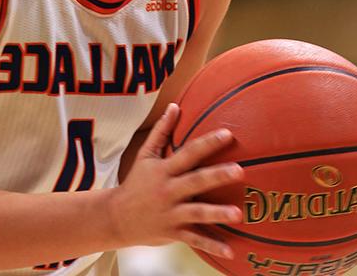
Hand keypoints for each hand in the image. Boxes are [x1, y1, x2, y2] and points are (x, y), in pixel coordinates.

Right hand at [110, 103, 243, 260]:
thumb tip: (174, 105)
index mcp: (164, 170)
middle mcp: (169, 191)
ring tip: (239, 214)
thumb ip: (161, 131)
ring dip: (218, 213)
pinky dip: (212, 246)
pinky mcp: (174, 233)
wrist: (117, 217)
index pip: (189, 153)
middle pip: (196, 181)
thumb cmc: (135, 182)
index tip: (227, 134)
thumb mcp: (145, 155)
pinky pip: (195, 240)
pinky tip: (231, 252)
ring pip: (197, 213)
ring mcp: (171, 213)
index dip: (208, 143)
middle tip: (240, 171)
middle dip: (217, 176)